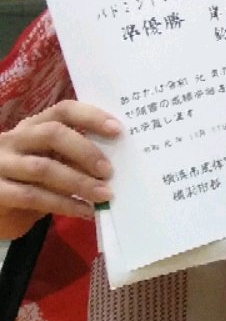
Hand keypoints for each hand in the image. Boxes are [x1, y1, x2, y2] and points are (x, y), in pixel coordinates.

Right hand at [0, 99, 119, 238]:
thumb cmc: (28, 183)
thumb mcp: (50, 164)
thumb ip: (73, 158)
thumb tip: (115, 163)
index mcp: (32, 126)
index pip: (63, 110)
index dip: (91, 116)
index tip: (118, 130)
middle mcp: (13, 139)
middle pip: (52, 134)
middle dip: (85, 152)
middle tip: (109, 171)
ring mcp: (0, 164)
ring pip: (43, 168)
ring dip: (79, 182)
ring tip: (104, 195)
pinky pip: (32, 196)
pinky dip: (63, 204)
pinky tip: (84, 210)